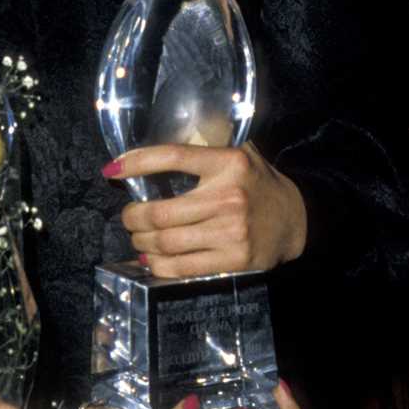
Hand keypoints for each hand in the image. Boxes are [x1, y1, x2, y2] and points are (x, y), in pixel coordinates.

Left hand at [108, 143, 306, 278]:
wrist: (297, 220)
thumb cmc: (257, 183)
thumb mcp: (239, 153)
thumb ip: (206, 143)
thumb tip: (157, 141)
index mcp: (228, 163)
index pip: (172, 157)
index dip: (136, 162)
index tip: (111, 169)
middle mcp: (229, 197)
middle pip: (159, 212)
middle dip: (132, 217)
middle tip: (128, 217)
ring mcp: (232, 232)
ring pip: (165, 242)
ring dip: (141, 243)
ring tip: (139, 238)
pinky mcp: (235, 261)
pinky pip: (181, 267)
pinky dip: (157, 265)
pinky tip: (151, 260)